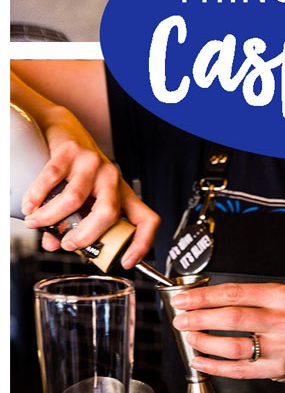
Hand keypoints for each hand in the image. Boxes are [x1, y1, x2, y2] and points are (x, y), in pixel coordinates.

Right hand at [21, 108, 159, 265]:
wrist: (66, 131)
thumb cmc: (78, 173)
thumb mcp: (83, 201)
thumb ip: (70, 226)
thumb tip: (52, 244)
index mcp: (122, 195)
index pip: (146, 220)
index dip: (142, 244)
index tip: (127, 262)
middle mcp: (112, 178)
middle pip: (107, 213)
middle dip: (85, 236)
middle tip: (67, 245)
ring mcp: (93, 163)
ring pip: (74, 199)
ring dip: (51, 217)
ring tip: (35, 223)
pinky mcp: (71, 152)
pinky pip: (52, 178)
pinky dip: (38, 196)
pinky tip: (30, 206)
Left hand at [172, 282, 284, 388]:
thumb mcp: (276, 299)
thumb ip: (245, 298)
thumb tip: (201, 301)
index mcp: (278, 296)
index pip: (233, 293)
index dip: (203, 297)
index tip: (183, 300)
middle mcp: (281, 320)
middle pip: (231, 318)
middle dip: (199, 319)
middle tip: (182, 320)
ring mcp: (280, 347)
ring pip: (233, 346)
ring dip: (205, 342)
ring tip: (191, 337)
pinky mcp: (275, 368)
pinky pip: (238, 369)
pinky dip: (214, 365)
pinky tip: (201, 360)